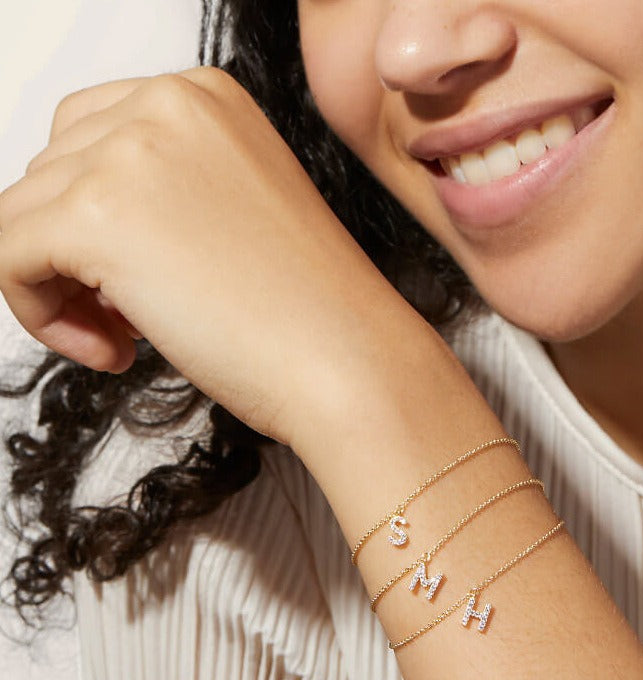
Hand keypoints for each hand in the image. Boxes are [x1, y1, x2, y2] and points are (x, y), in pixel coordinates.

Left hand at [0, 67, 418, 447]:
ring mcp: (127, 153)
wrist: (351, 361)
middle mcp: (163, 104)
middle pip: (49, 174)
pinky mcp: (94, 216)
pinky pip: (4, 257)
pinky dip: (41, 314)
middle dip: (75, 253)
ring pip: (20, 216)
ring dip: (62, 288)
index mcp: (205, 98)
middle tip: (134, 317)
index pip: (89, 138)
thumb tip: (79, 228)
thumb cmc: (311, 312)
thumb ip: (164, 191)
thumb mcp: (235, 214)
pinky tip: (115, 351)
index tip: (137, 279)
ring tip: (131, 338)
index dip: (97, 216)